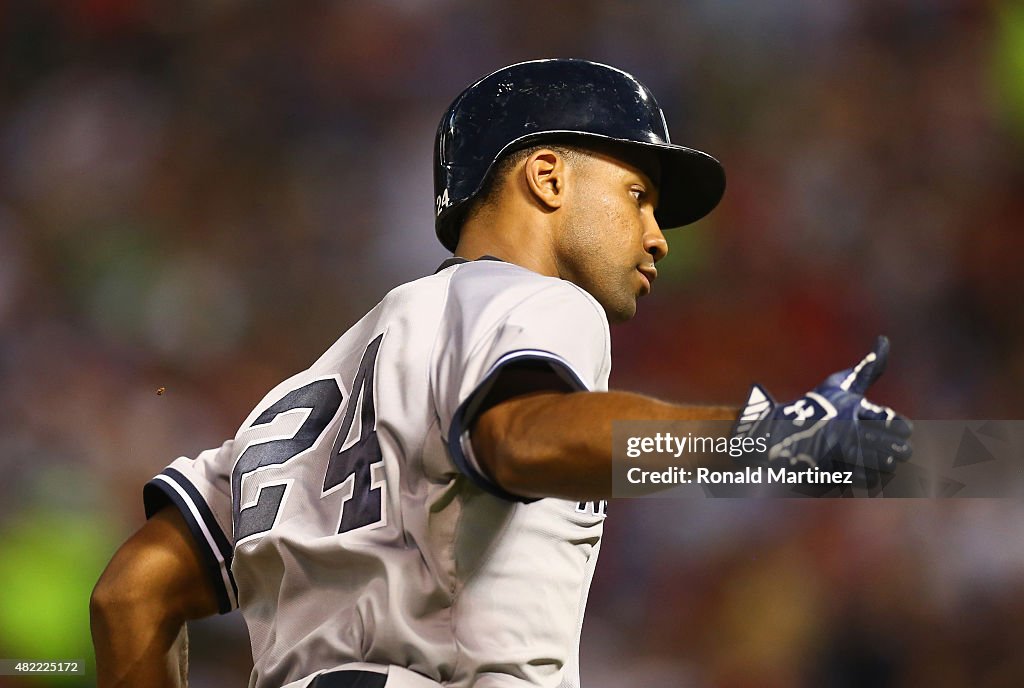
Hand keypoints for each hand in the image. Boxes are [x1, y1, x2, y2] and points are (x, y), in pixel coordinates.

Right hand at [733, 336, 912, 486]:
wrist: (777, 435)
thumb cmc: (815, 406)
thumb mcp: (840, 384)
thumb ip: (868, 367)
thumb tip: (885, 340)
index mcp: (854, 409)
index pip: (899, 425)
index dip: (900, 428)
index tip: (891, 427)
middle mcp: (848, 432)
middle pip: (897, 450)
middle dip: (897, 449)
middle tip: (889, 446)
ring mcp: (840, 455)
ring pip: (885, 467)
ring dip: (884, 463)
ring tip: (875, 456)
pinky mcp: (833, 472)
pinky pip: (869, 481)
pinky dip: (870, 476)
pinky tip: (863, 467)